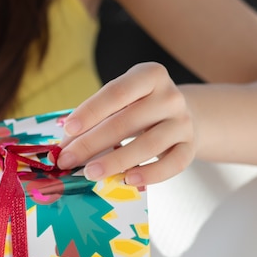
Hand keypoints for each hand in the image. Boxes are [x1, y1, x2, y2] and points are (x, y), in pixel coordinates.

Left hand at [57, 62, 195, 184]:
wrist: (181, 117)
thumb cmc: (139, 110)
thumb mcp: (120, 103)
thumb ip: (95, 119)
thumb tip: (65, 146)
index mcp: (150, 76)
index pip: (116, 93)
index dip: (90, 111)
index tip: (68, 130)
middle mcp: (170, 96)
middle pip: (127, 122)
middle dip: (92, 143)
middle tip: (67, 160)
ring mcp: (183, 122)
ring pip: (149, 145)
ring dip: (115, 161)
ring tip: (90, 173)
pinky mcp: (190, 147)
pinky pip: (172, 164)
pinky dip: (150, 174)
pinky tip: (128, 180)